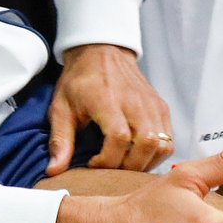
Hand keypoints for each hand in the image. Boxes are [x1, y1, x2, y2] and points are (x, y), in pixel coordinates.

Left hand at [46, 43, 172, 173]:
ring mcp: (150, 104)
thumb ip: (60, 139)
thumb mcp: (61, 107)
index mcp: (106, 98)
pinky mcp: (161, 107)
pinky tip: (138, 155)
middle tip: (111, 169)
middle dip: (129, 166)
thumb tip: (54, 170)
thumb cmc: (80, 80)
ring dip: (146, 163)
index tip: (94, 163)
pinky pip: (168, 139)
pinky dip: (157, 153)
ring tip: (125, 164)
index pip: (118, 137)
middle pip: (146, 143)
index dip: (108, 159)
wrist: (100, 51)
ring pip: (162, 144)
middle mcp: (133, 101)